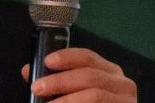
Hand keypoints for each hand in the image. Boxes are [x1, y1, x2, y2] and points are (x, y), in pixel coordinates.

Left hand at [22, 47, 137, 101]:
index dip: (67, 57)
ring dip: (66, 101)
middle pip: (89, 76)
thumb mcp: (69, 95)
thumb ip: (53, 84)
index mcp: (109, 73)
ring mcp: (126, 102)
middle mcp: (122, 84)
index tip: (46, 61)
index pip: (88, 57)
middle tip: (37, 88)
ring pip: (94, 96)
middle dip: (60, 81)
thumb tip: (28, 71)